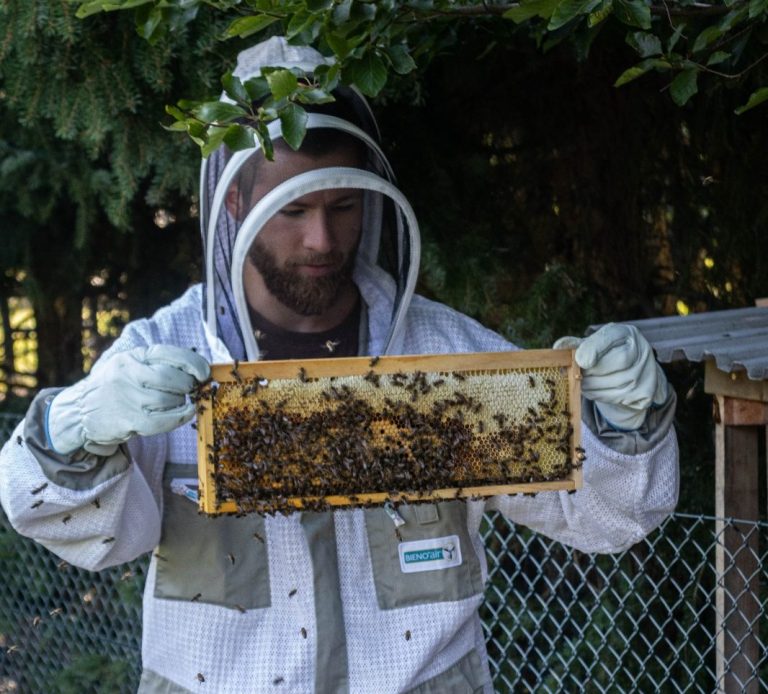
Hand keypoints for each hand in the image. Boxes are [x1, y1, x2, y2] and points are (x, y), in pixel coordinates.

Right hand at [47, 345, 209, 455]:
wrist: (80, 411)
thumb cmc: (116, 387)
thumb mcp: (132, 365)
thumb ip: (159, 364)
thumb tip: (198, 371)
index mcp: (134, 356)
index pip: (171, 354)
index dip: (194, 364)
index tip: (204, 373)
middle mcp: (129, 373)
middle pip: (172, 378)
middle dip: (188, 385)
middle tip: (190, 390)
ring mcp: (127, 397)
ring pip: (169, 400)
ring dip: (181, 403)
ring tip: (177, 402)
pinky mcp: (128, 419)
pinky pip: (163, 421)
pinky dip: (180, 417)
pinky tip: (185, 413)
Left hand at [554, 324, 667, 430]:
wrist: (632, 373)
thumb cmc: (607, 355)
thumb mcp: (594, 344)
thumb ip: (576, 344)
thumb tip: (559, 347)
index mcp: (627, 333)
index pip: (610, 338)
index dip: (593, 349)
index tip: (580, 360)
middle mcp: (641, 351)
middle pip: (610, 365)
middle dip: (589, 372)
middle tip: (577, 374)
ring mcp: (646, 374)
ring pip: (611, 385)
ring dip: (590, 386)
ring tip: (583, 382)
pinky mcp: (645, 394)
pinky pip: (616, 398)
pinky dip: (600, 396)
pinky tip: (595, 390)